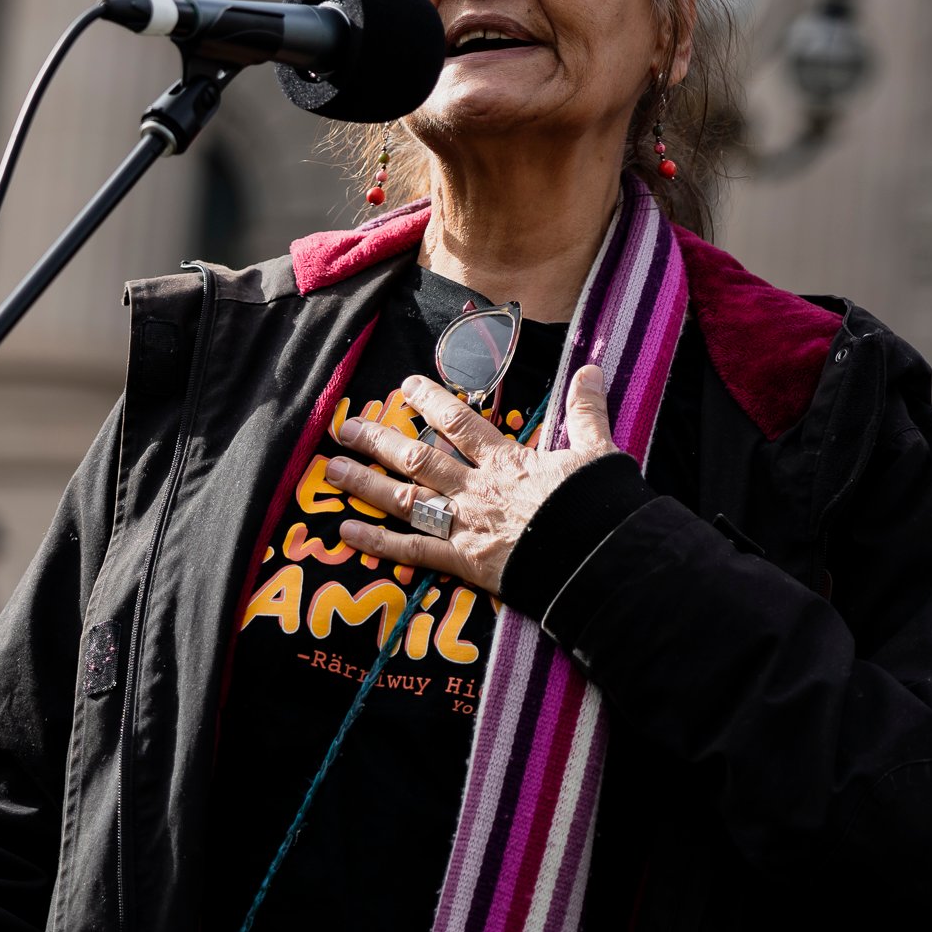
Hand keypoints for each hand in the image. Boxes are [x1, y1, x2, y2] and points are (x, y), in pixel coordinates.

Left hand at [327, 365, 617, 593]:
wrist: (599, 560)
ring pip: (405, 498)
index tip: (404, 386)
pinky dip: (377, 542)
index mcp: (506, 460)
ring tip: (331, 471)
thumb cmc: (600, 508)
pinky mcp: (463, 563)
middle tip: (344, 428)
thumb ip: (587, 411)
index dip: (429, 401)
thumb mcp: (598, 452)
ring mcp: (466, 525)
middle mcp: (476, 488)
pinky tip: (345, 533)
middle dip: (378, 441)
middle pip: (417, 457)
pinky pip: (412, 551)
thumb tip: (591, 369)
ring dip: (365, 484)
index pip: (458, 423)